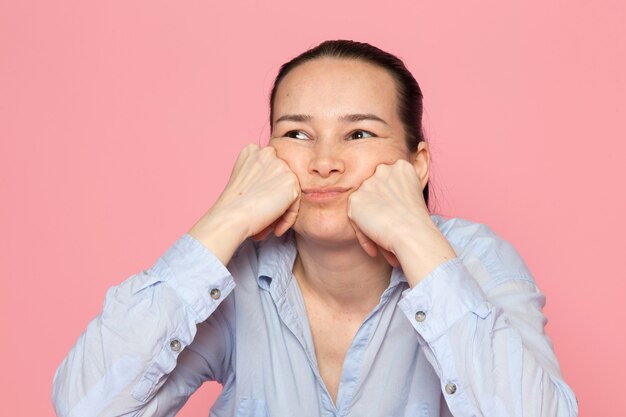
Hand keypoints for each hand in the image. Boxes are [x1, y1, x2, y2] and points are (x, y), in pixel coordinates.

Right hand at [189, 144, 299, 263]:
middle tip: (265, 218)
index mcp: (252, 151)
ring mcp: (280, 165)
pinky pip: (295, 204)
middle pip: (281, 180)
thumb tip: (273, 190)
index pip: (270, 170)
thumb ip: (258, 176)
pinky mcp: (291, 181)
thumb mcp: (241, 180)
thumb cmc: (231, 206)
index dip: (267, 190)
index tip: (259, 206)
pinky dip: (288, 219)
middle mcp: (267, 153)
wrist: (231, 217)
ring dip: (282, 210)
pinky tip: (275, 228)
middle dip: (276, 199)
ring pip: (289, 192)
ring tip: (269, 225)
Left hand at [347, 160, 455, 284]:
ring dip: (370, 225)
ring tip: (383, 242)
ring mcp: (368, 183)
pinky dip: (363, 237)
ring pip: (363, 207)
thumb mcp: (414, 197)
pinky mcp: (355, 198)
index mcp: (402, 167)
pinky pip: (354, 219)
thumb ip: (398, 192)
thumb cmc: (418, 224)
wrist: (412, 233)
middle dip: (378, 213)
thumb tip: (385, 205)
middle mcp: (384, 170)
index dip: (390, 204)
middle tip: (389, 232)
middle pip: (374, 193)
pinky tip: (374, 249)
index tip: (397, 220)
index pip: (388, 183)